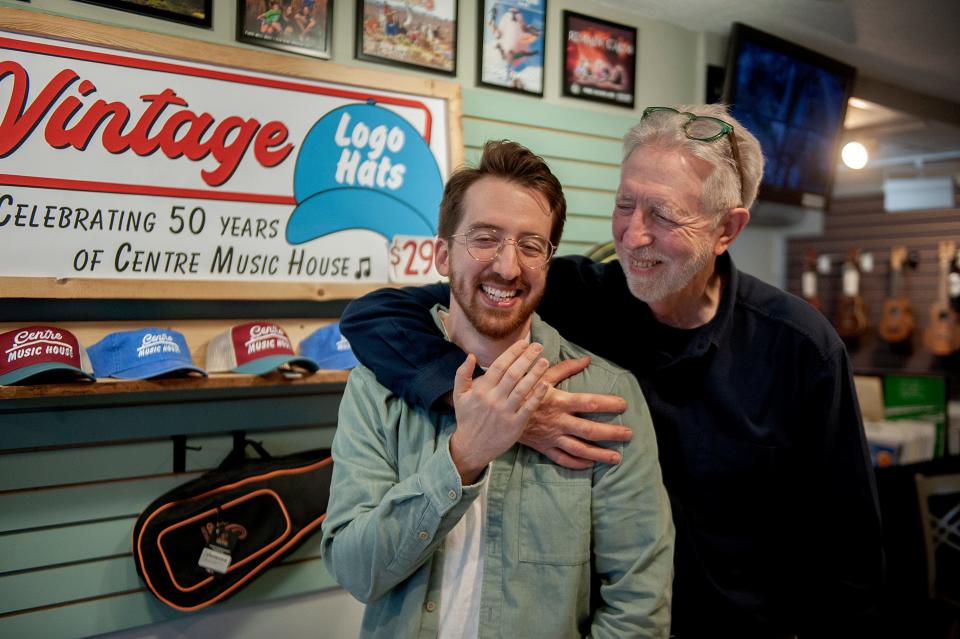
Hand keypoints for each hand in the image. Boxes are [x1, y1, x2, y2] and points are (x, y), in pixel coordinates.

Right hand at [449, 341, 549, 483]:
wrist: (471, 447)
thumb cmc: (467, 419)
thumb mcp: (459, 395)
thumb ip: (462, 374)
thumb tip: (470, 355)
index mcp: (481, 390)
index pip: (499, 366)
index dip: (513, 352)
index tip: (524, 343)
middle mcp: (493, 399)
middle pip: (513, 374)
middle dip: (527, 358)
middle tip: (538, 346)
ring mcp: (505, 412)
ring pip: (522, 388)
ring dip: (535, 373)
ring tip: (545, 361)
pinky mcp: (515, 425)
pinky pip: (528, 407)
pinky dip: (537, 395)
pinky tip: (545, 384)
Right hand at [519, 357, 632, 468]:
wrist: (498, 410)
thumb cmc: (522, 389)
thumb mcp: (542, 375)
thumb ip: (566, 368)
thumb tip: (586, 360)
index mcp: (559, 401)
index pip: (590, 403)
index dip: (609, 404)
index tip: (624, 404)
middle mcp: (558, 421)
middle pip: (590, 430)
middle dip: (611, 433)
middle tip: (629, 434)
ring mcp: (552, 437)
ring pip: (580, 449)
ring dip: (599, 454)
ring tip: (617, 457)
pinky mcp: (544, 447)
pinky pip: (563, 459)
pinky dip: (577, 463)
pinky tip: (590, 465)